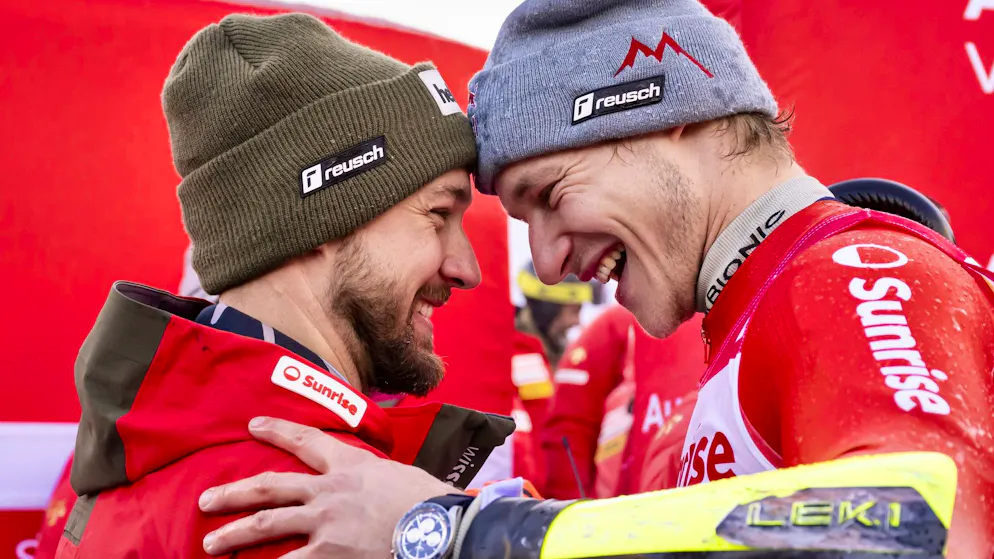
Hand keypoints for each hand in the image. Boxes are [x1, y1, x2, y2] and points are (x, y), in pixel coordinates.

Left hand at [198, 416, 456, 557]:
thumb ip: (380, 478)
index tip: (254, 425)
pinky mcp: (327, 554)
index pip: (305, 442)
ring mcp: (324, 523)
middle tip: (208, 498)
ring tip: (211, 543)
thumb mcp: (403, 477)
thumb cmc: (430, 501)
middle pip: (270, 485)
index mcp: (350, 465)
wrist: (438, 526)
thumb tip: (382, 485)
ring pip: (267, 523)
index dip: (277, 431)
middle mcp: (329, 490)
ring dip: (234, 533)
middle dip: (234, 491)